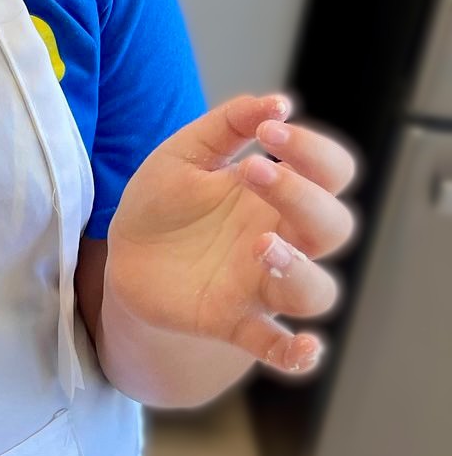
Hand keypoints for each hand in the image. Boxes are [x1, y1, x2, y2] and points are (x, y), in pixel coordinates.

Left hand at [106, 93, 357, 374]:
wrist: (120, 259)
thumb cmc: (163, 206)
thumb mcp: (184, 155)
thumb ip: (227, 125)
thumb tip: (278, 100)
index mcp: (277, 196)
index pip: (332, 173)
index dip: (315, 151)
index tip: (271, 131)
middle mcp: (281, 240)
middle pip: (334, 228)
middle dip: (304, 197)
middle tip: (254, 170)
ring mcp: (260, 285)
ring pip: (318, 291)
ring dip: (300, 270)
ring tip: (261, 245)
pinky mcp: (233, 322)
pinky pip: (275, 346)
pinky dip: (296, 354)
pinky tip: (303, 350)